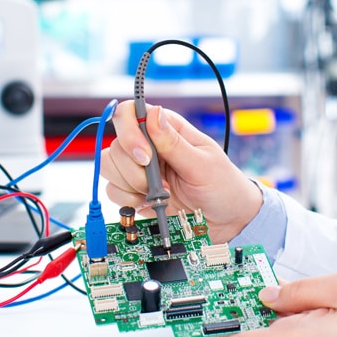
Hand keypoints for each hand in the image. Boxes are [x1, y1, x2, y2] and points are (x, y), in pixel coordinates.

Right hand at [100, 101, 262, 242]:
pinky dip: (129, 201)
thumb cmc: (223, 186)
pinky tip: (150, 204)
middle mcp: (148, 146)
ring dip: (132, 185)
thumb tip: (153, 113)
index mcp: (166, 129)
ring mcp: (139, 169)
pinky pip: (113, 191)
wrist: (227, 222)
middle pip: (116, 144)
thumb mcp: (204, 164)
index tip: (145, 156)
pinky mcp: (134, 192)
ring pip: (109, 167)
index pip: (130, 113)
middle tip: (161, 184)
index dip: (129, 132)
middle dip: (135, 169)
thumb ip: (175, 143)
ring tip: (160, 195)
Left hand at [204, 271, 336, 336]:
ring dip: (252, 307)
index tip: (185, 318)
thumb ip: (296, 289)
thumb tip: (265, 292)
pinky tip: (270, 290)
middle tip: (205, 283)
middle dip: (228, 309)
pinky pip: (290, 329)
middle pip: (251, 334)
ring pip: (270, 329)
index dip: (207, 331)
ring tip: (234, 278)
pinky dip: (275, 311)